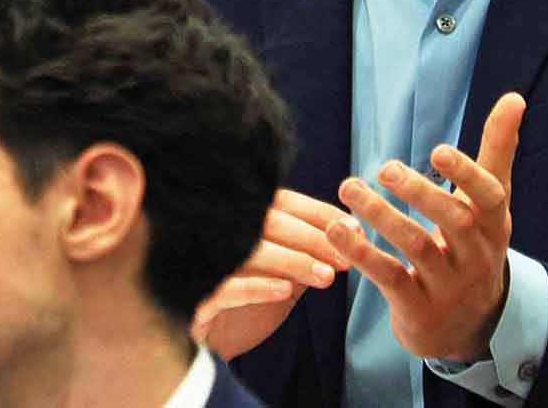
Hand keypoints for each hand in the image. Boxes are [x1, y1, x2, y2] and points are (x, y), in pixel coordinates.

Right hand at [191, 188, 349, 359]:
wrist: (213, 345)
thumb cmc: (251, 304)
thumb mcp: (284, 274)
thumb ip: (306, 253)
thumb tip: (349, 233)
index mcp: (241, 219)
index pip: (282, 202)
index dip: (319, 213)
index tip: (352, 227)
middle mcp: (218, 232)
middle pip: (268, 222)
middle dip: (312, 238)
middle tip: (344, 257)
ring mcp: (204, 263)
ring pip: (250, 250)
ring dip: (292, 261)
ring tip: (325, 276)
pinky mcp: (195, 299)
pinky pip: (225, 288)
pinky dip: (257, 286)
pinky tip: (285, 291)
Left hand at [328, 92, 524, 362]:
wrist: (469, 326)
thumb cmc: (474, 245)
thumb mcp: (490, 204)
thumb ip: (497, 151)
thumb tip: (514, 97)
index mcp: (494, 226)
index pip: (490, 197)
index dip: (466, 173)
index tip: (438, 149)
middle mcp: (476, 256)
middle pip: (453, 221)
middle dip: (419, 193)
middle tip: (385, 167)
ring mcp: (449, 286)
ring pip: (416, 248)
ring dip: (381, 216)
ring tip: (349, 187)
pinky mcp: (418, 308)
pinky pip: (389, 278)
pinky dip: (361, 255)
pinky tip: (336, 230)